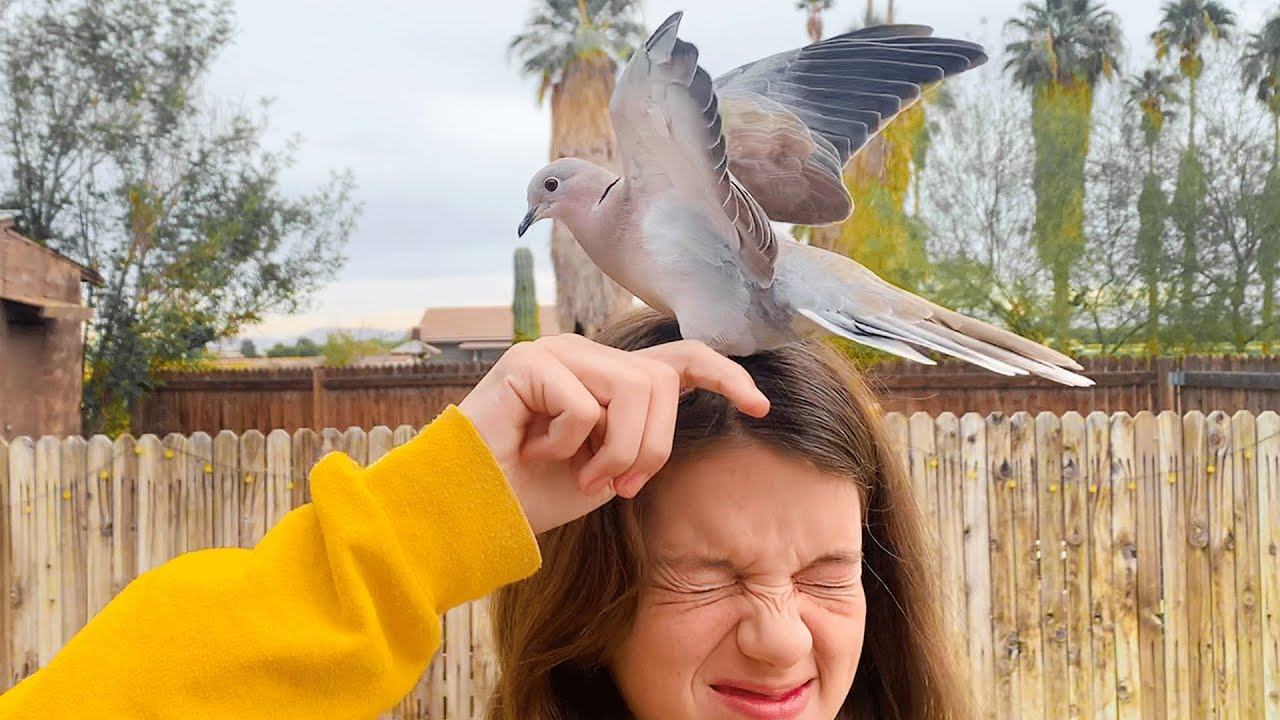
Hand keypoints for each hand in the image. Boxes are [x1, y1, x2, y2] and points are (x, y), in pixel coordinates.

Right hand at [457, 334, 768, 533]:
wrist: (477, 511)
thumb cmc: (539, 492)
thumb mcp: (609, 466)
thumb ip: (642, 433)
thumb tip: (679, 410)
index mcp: (608, 374)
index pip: (678, 358)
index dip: (723, 375)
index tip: (760, 405)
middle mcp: (585, 353)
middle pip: (661, 383)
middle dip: (652, 447)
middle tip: (618, 487)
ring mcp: (555, 351)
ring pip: (632, 390)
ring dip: (617, 451)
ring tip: (582, 475)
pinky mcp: (527, 362)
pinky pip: (584, 406)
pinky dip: (568, 445)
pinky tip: (535, 452)